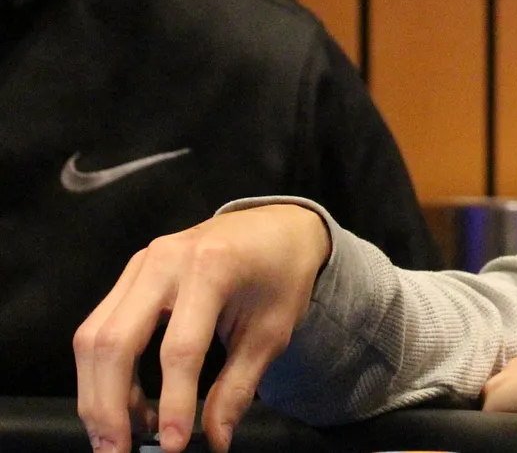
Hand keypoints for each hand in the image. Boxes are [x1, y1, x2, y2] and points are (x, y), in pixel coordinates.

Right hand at [75, 204, 331, 452]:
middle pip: (115, 342)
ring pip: (93, 337)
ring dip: (98, 394)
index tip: (173, 447)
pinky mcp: (131, 273)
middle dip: (109, 406)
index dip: (173, 403)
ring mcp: (141, 263)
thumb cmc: (282, 274)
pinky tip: (126, 403)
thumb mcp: (272, 332)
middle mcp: (165, 260)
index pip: (180, 348)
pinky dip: (104, 372)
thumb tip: (214, 441)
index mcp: (211, 267)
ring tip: (121, 435)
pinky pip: (100, 327)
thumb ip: (238, 387)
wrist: (279, 226)